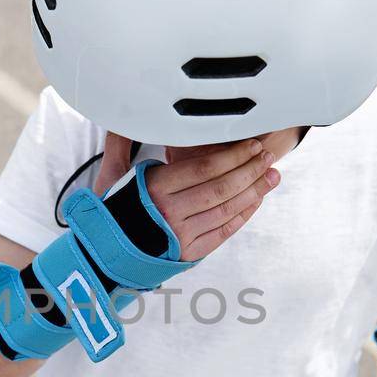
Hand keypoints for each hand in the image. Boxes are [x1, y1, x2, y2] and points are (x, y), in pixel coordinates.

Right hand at [96, 132, 292, 262]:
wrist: (105, 250)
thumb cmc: (116, 208)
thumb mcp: (121, 175)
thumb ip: (136, 150)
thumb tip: (146, 123)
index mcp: (155, 187)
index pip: (205, 167)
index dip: (234, 155)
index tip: (252, 145)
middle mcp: (170, 212)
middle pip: (221, 187)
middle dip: (250, 170)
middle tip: (267, 158)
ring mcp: (181, 235)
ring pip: (227, 210)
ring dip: (253, 192)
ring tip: (271, 177)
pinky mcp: (188, 253)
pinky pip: (223, 232)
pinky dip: (242, 215)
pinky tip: (255, 201)